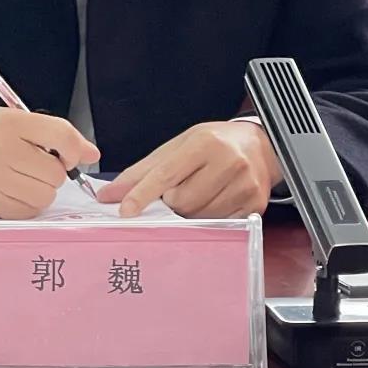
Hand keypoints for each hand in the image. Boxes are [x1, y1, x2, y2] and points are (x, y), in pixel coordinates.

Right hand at [0, 108, 98, 218]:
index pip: (60, 135)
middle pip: (55, 173)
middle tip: (32, 167)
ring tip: (20, 180)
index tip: (71, 157)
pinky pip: (28, 211)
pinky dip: (27, 205)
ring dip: (40, 191)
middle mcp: (2, 149)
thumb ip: (50, 132)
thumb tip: (91, 153)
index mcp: (8, 123)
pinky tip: (11, 193)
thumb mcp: (7, 120)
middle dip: (51, 173)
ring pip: (45, 195)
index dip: (74, 150)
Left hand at [96, 121, 282, 218]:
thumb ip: (141, 171)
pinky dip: (208, 219)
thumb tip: (109, 194)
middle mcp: (229, 162)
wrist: (258, 146)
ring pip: (199, 217)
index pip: (166, 174)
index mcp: (205, 143)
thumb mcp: (176, 147)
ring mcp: (245, 185)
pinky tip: (213, 202)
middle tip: (179, 189)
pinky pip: (218, 225)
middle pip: (182, 201)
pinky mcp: (255, 205)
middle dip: (172, 202)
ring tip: (198, 192)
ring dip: (189, 213)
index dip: (143, 194)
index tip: (126, 210)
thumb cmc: (213, 144)